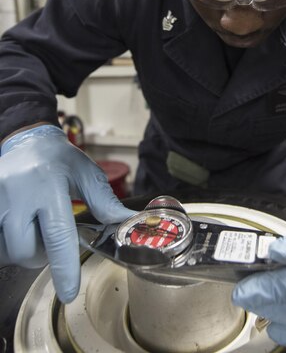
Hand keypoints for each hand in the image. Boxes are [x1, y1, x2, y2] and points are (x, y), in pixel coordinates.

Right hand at [0, 124, 135, 302]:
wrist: (28, 140)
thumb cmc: (61, 159)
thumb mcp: (88, 174)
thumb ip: (105, 202)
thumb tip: (127, 223)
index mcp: (49, 186)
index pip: (57, 236)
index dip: (64, 267)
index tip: (69, 291)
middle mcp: (17, 195)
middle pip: (26, 251)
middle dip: (42, 255)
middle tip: (52, 236)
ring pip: (7, 250)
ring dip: (23, 249)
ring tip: (35, 228)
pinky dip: (8, 243)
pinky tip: (19, 228)